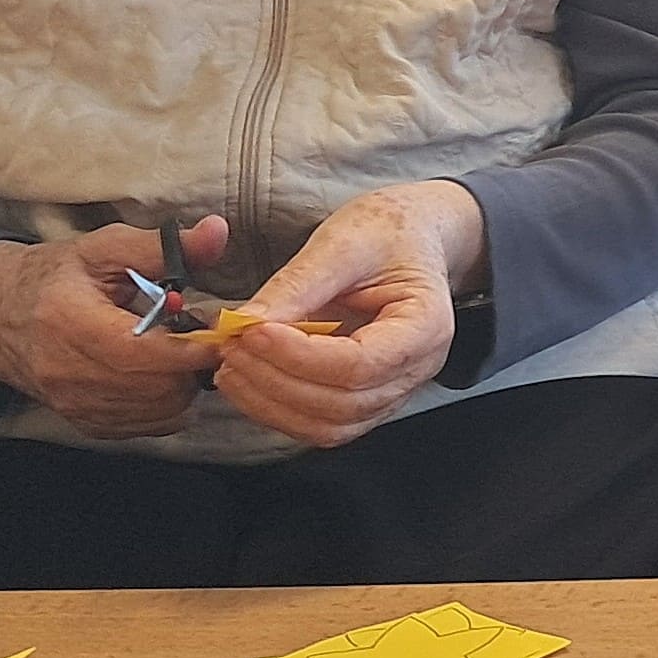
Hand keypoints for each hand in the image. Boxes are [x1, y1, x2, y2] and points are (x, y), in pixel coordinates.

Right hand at [0, 218, 227, 437]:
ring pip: (159, 412)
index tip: (215, 331)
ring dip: (183, 384)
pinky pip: (148, 427)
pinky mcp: (85, 423)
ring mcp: (75, 404)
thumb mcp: (105, 248)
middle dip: (192, 364)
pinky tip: (160, 375)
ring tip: (177, 353)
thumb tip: (217, 232)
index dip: (189, 347)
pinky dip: (168, 404)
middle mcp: (67, 372)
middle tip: (197, 337)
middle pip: (157, 388)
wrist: (1, 316)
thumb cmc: (58, 277)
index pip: (141, 352)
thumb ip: (164, 246)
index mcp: (69, 321)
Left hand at [213, 181, 485, 449]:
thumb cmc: (388, 232)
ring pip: (329, 425)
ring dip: (271, 402)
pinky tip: (249, 377)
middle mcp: (416, 370)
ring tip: (232, 364)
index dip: (300, 356)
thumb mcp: (343, 243)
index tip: (253, 332)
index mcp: (425, 327)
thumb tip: (245, 324)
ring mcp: (392, 391)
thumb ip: (296, 285)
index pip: (360, 365)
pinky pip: (320, 422)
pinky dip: (277, 407)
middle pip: (342, 404)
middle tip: (232, 345)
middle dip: (276, 381)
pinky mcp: (364, 397)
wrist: (412, 237)